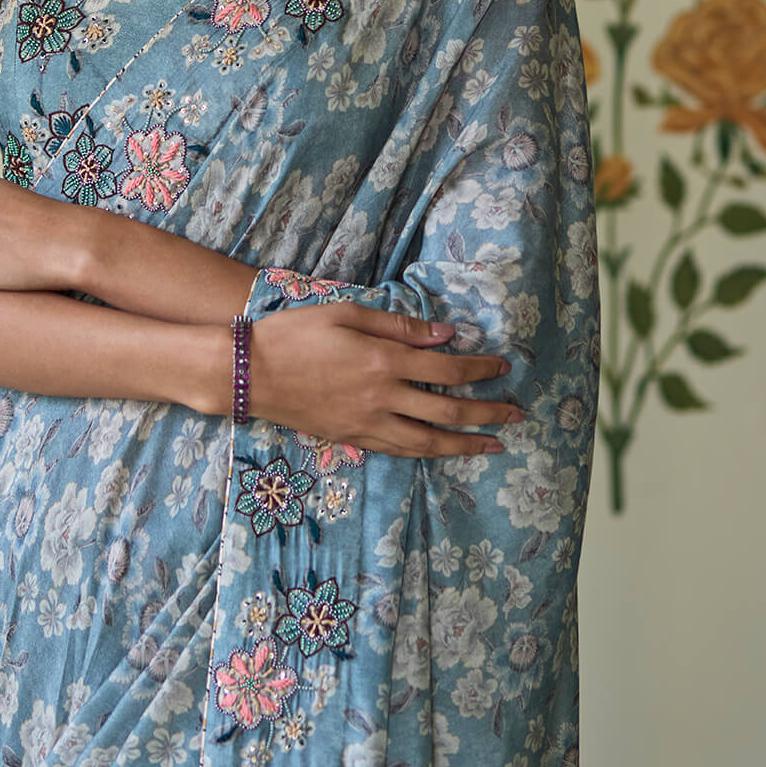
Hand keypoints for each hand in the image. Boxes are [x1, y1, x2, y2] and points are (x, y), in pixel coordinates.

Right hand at [249, 301, 523, 457]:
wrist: (248, 372)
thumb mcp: (347, 313)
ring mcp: (367, 423)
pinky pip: (399, 450)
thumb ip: (398, 325)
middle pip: (448, 410)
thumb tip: (444, 335)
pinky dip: (427, 453)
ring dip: (466, 444)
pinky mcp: (352, 438)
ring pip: (428, 441)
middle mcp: (382, 397)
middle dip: (487, 412)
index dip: (480, 370)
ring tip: (493, 445)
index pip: (447, 370)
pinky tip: (442, 452)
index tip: (503, 367)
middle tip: (517, 414)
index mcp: (383, 360)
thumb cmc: (296, 332)